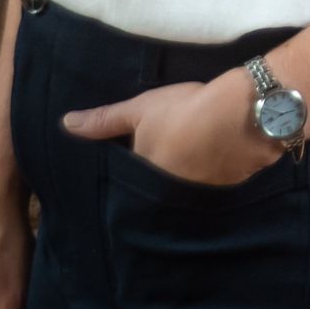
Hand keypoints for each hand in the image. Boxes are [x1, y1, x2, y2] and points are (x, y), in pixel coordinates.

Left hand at [61, 75, 281, 185]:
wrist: (244, 115)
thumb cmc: (185, 109)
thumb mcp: (141, 108)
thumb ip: (104, 120)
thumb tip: (65, 124)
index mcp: (143, 177)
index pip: (128, 182)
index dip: (131, 169)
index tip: (133, 160)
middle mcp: (165, 197)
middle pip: (153, 192)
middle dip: (152, 184)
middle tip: (160, 162)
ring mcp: (194, 200)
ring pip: (178, 195)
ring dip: (179, 184)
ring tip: (183, 167)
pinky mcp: (221, 197)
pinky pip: (204, 196)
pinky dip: (203, 184)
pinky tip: (209, 170)